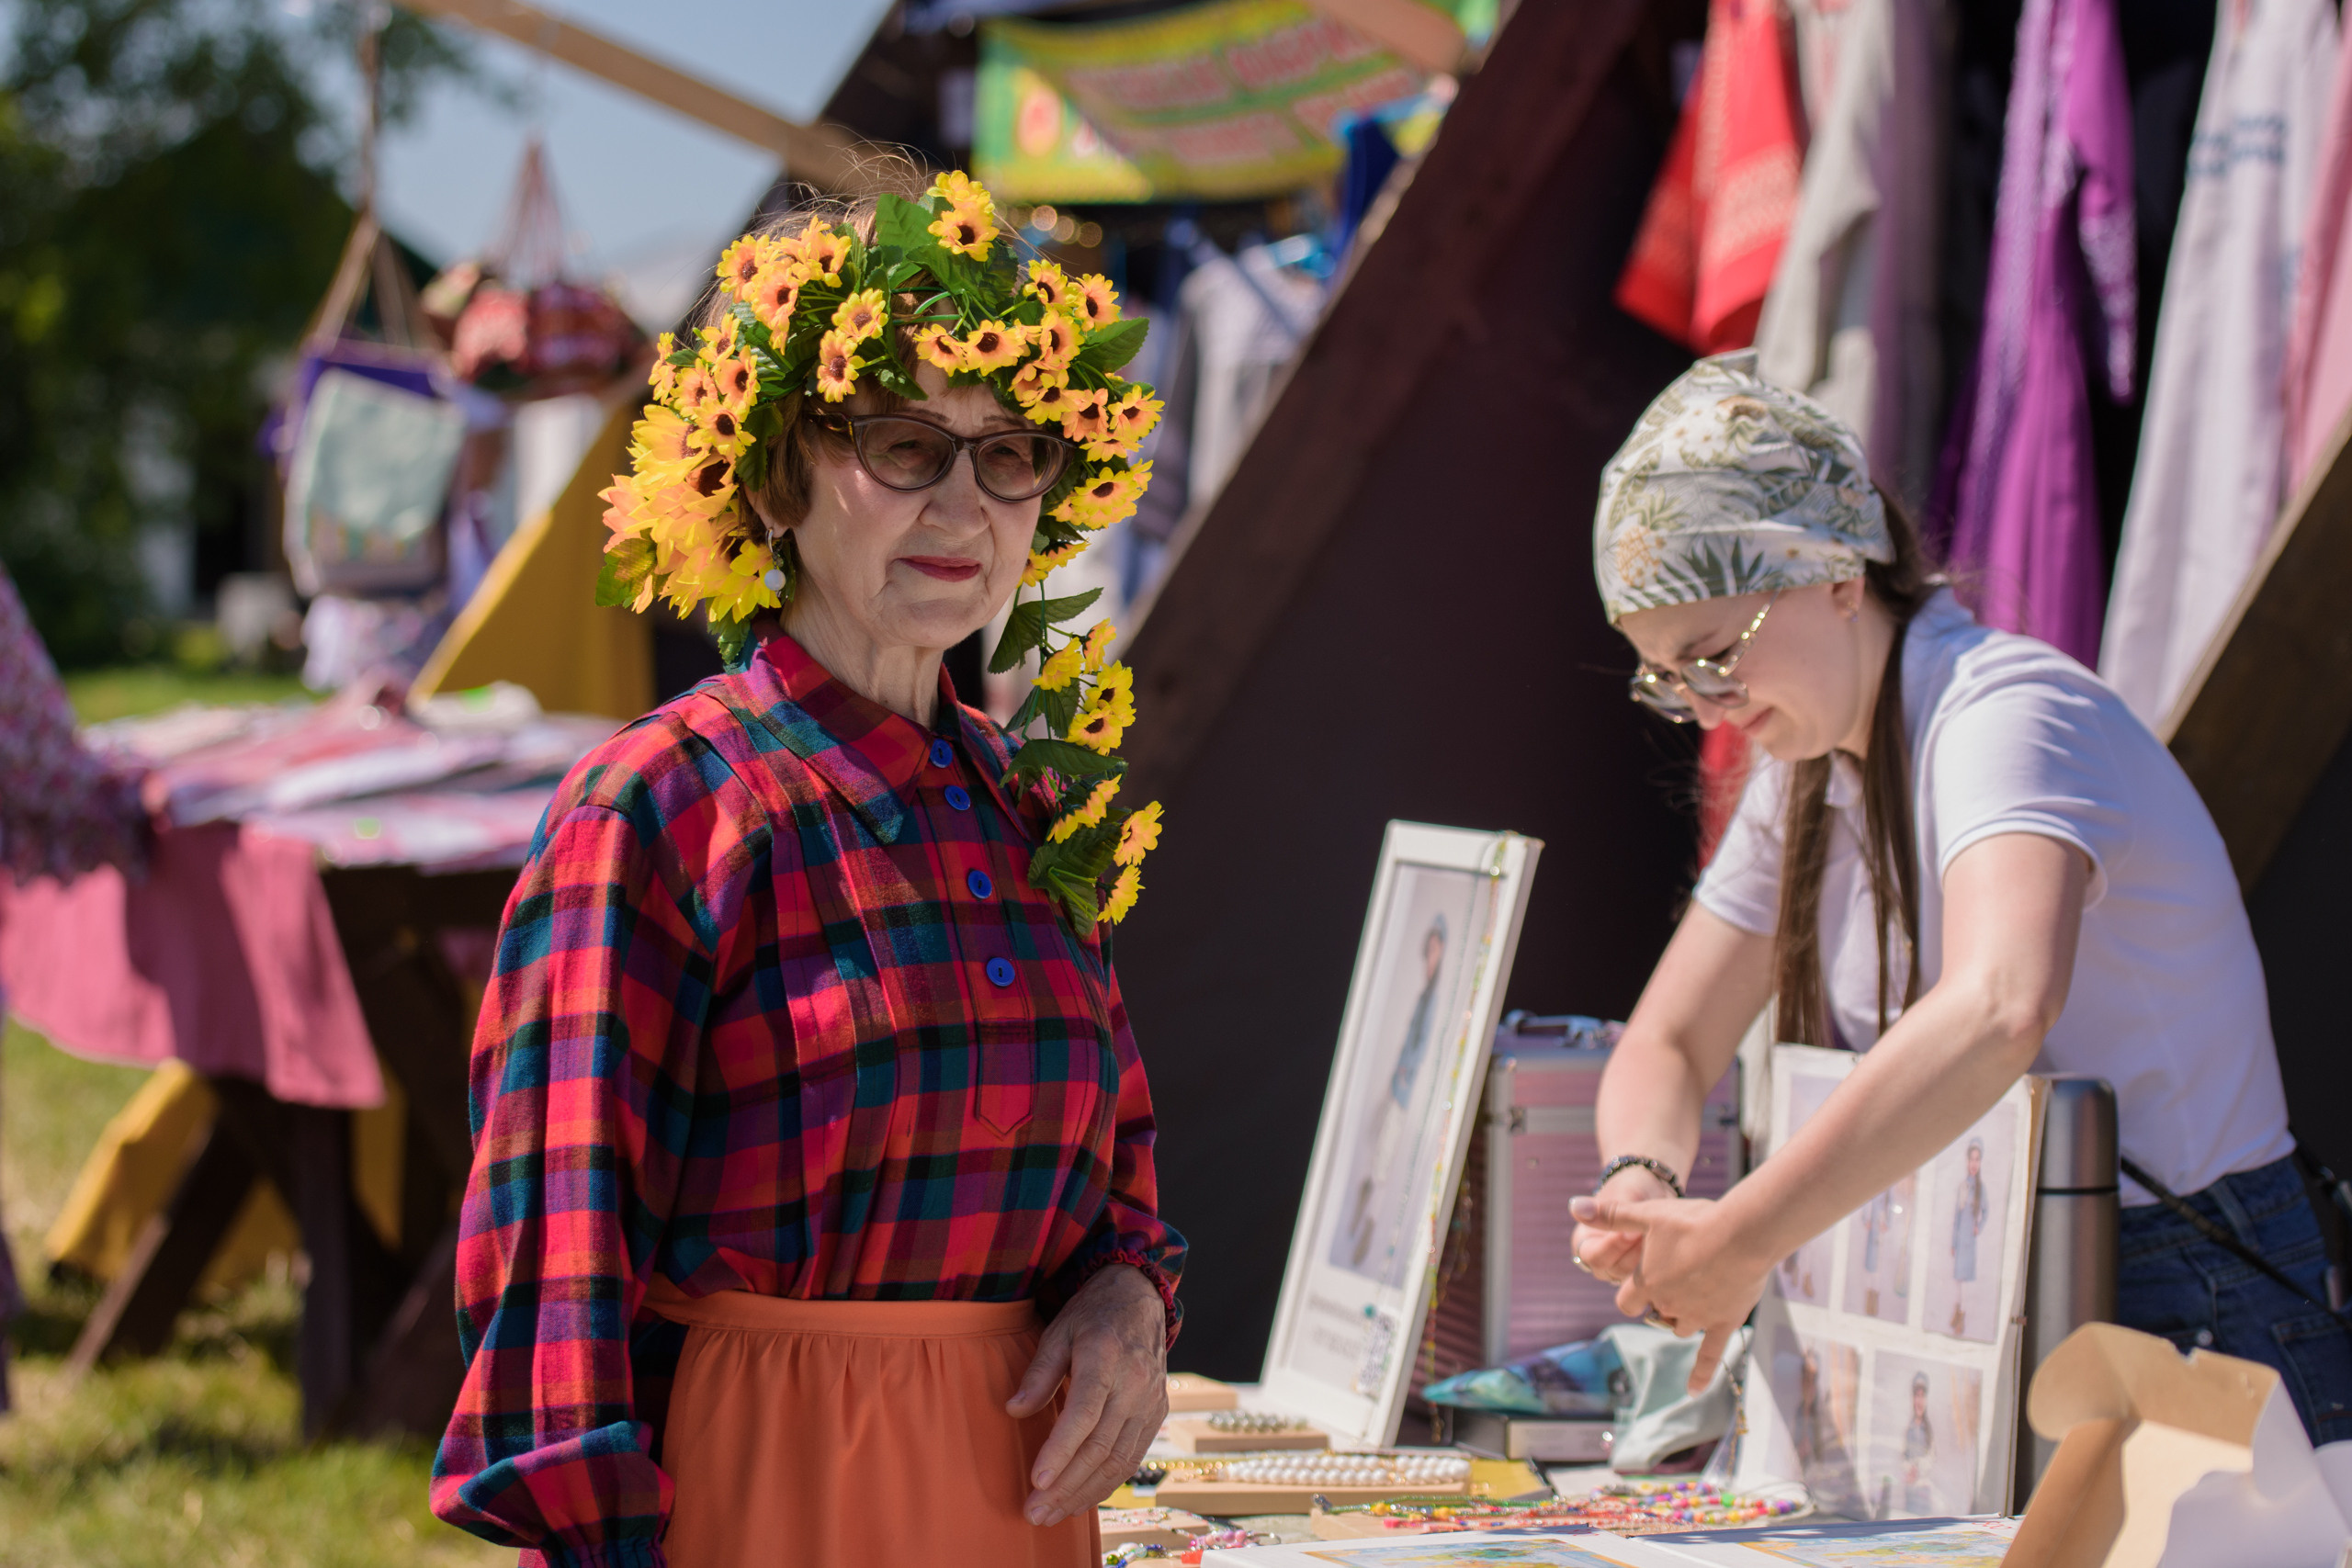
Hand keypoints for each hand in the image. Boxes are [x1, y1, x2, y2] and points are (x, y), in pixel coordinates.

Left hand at [1006, 1264, 1168, 1527]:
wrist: (1140, 1300)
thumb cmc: (1092, 1315)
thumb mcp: (1058, 1330)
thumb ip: (1038, 1373)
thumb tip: (1013, 1411)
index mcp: (1106, 1356)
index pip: (1084, 1413)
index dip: (1061, 1450)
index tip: (1037, 1480)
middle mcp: (1135, 1382)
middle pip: (1101, 1446)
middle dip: (1066, 1485)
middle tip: (1035, 1512)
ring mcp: (1150, 1401)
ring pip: (1119, 1459)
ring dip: (1084, 1493)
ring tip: (1052, 1514)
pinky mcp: (1157, 1413)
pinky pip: (1132, 1457)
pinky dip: (1107, 1483)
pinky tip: (1081, 1499)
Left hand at [1569, 1192, 1769, 1393]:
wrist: (1741, 1234)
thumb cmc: (1692, 1221)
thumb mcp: (1646, 1212)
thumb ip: (1610, 1215)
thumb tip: (1572, 1206)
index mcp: (1646, 1281)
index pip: (1626, 1301)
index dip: (1632, 1292)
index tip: (1642, 1283)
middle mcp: (1667, 1304)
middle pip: (1655, 1313)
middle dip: (1661, 1301)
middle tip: (1677, 1279)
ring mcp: (1696, 1316)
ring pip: (1679, 1328)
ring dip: (1681, 1318)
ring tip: (1693, 1298)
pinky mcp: (1724, 1323)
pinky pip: (1709, 1356)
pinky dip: (1700, 1374)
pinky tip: (1693, 1390)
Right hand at [1570, 1165, 1675, 1285]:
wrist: (1654, 1192)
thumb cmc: (1633, 1189)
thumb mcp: (1623, 1195)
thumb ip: (1607, 1208)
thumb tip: (1574, 1207)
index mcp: (1585, 1241)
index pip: (1593, 1256)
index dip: (1612, 1246)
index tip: (1632, 1231)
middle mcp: (1600, 1259)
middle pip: (1613, 1271)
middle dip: (1633, 1255)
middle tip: (1650, 1237)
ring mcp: (1621, 1268)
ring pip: (1632, 1280)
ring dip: (1649, 1261)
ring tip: (1663, 1241)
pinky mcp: (1642, 1273)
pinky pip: (1650, 1280)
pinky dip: (1660, 1267)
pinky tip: (1671, 1250)